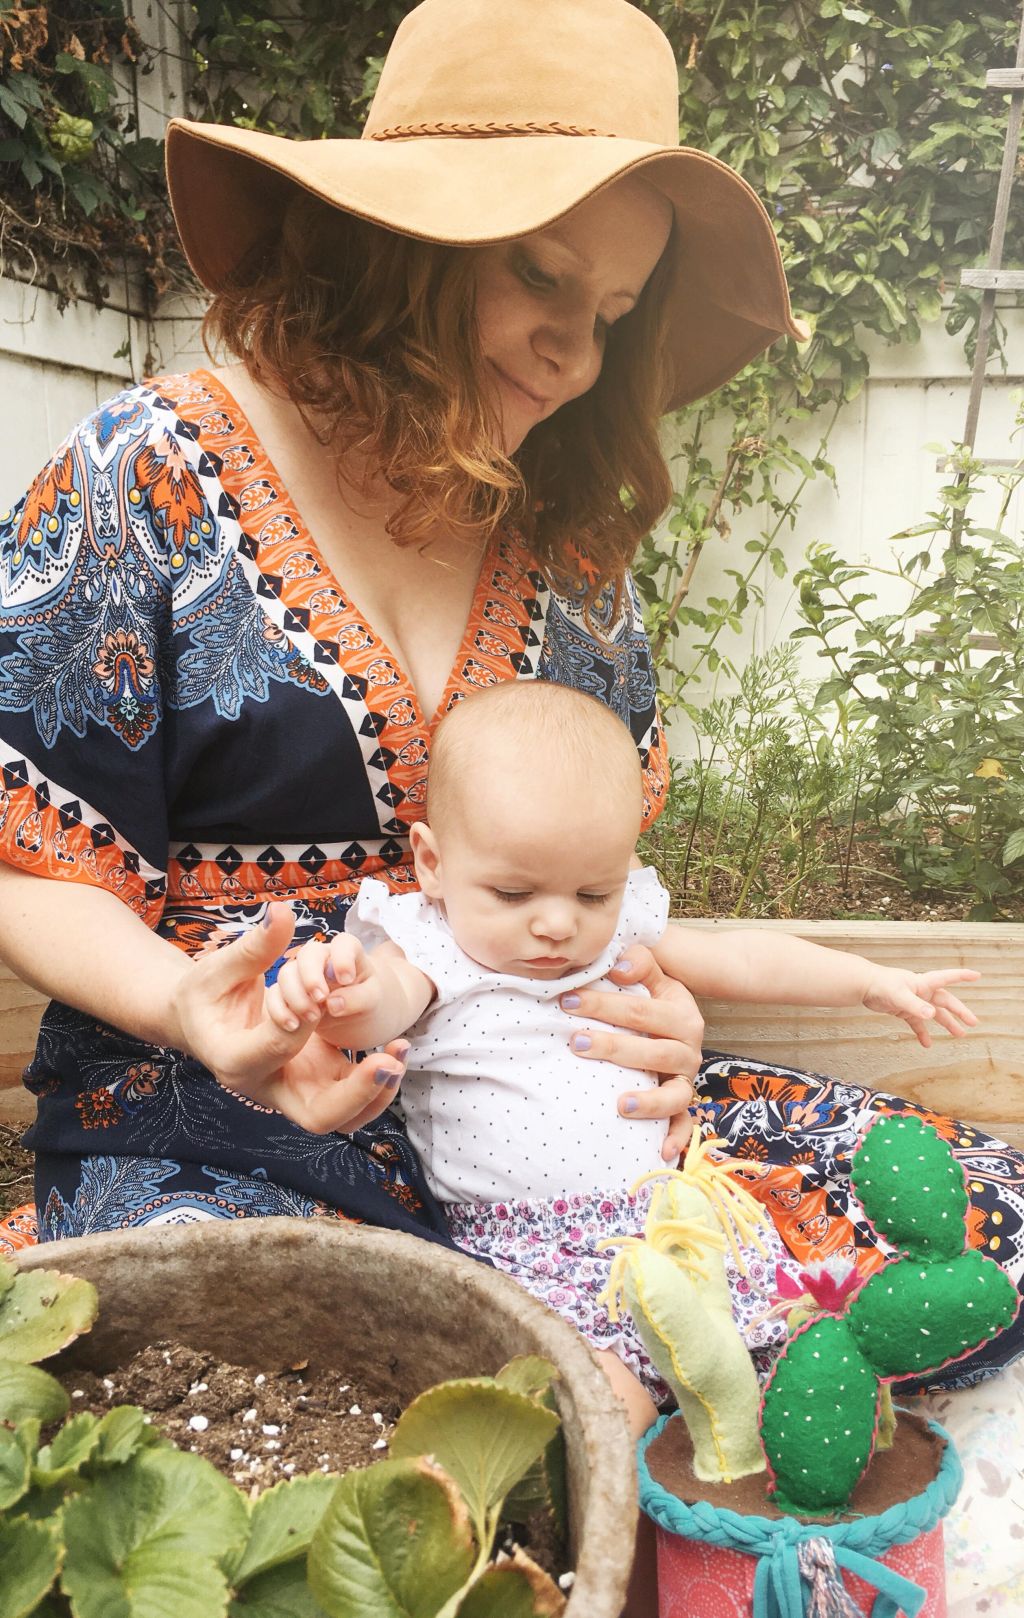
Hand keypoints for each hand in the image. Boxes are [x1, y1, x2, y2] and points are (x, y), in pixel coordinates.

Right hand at [172, 904, 406, 1132]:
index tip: (319, 1001)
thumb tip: (280, 913)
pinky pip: (348, 1098)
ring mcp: (293, 1092)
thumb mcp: (219, 968)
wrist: (201, 1024)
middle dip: (356, 1093)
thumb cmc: (205, 996)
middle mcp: (267, 1087)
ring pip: (341, 1117)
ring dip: (376, 1093)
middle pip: (318, 1116)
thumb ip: (253, 947)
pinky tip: (394, 1051)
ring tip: (400, 1053)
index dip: (299, 1029)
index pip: (272, 1053)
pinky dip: (374, 1083)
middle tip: (386, 1060)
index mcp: (234, 1060)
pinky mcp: (312, 1084)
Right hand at [265, 932, 382, 1047]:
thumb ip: (358, 998)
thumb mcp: (372, 1000)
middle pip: (307, 954)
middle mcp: (322, 958)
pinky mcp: (288, 994)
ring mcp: (302, 974)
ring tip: (312, 1018)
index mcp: (348, 952)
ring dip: (296, 996)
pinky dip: (279, 1009)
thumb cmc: (368, 999)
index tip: (346, 980)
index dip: (342, 958)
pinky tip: (293, 1026)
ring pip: (287, 973)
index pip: (343, 943)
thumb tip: (332, 1003)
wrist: (358, 1014)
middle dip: (310, 977)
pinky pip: (274, 995)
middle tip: (321, 999)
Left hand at [561, 944, 702, 1160]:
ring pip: (674, 1094)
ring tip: (621, 1103)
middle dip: (612, 1048)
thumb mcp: (655, 976)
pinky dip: (676, 1139)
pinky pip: (683, 1125)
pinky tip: (660, 1152)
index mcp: (681, 1014)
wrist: (681, 1023)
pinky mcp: (683, 1104)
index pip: (640, 1010)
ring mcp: (686, 1079)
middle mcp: (688, 1049)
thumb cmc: (654, 1000)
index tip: (567, 1001)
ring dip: (649, 1101)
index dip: (604, 1005)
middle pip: (653, 1051)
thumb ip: (639, 963)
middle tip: (575, 1042)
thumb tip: (618, 966)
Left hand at [862, 966, 979, 1047]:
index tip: (977, 976)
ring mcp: (913, 1001)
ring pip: (934, 1014)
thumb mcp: (899, 995)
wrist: (863, 985)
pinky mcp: (903, 1010)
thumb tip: (932, 1015)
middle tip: (972, 1022)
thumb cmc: (881, 984)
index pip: (947, 978)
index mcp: (923, 983)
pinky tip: (927, 1043)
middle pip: (945, 1001)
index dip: (962, 976)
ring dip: (946, 1023)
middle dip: (960, 1011)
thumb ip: (915, 1006)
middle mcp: (921, 991)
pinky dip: (922, 1033)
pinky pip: (917, 1023)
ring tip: (959, 1034)